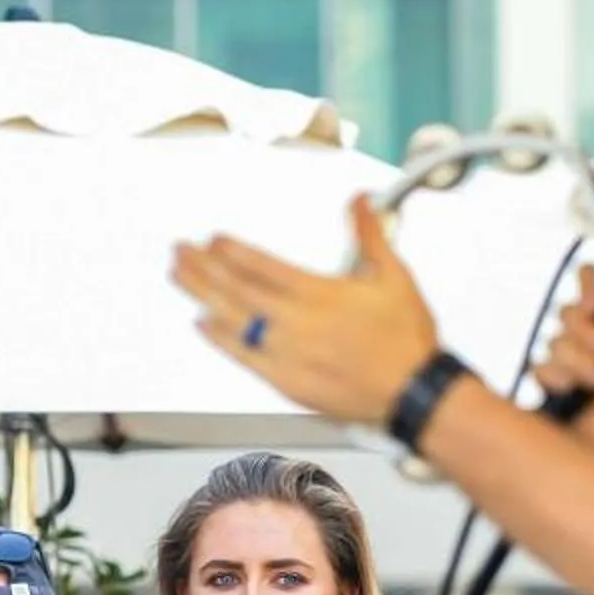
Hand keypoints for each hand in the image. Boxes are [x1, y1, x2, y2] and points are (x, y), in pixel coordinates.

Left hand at [173, 196, 441, 431]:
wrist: (412, 393)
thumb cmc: (406, 341)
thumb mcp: (393, 277)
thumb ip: (369, 235)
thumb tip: (359, 201)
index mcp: (319, 294)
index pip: (262, 265)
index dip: (232, 250)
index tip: (214, 240)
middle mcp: (296, 323)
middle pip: (237, 289)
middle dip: (204, 267)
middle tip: (181, 251)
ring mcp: (287, 354)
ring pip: (232, 319)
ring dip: (202, 295)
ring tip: (180, 277)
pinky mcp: (286, 382)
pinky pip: (242, 357)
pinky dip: (219, 339)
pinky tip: (203, 322)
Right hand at [532, 248, 593, 457]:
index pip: (585, 280)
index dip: (588, 291)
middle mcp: (588, 334)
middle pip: (565, 311)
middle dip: (588, 335)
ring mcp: (568, 361)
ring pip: (552, 342)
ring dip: (581, 363)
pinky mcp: (552, 387)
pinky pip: (539, 369)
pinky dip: (561, 380)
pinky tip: (579, 393)